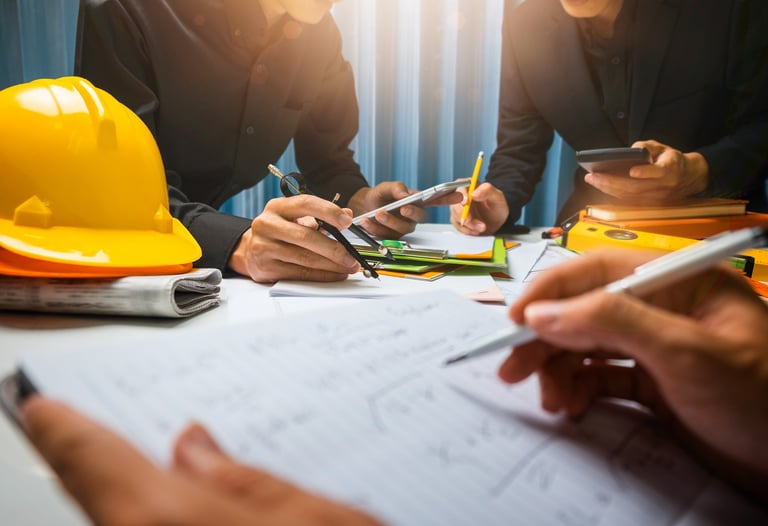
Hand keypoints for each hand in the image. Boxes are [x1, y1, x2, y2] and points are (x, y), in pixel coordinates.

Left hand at [21, 396, 381, 525]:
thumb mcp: (320, 519)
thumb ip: (247, 481)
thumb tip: (195, 444)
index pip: (95, 464)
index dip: (66, 429)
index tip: (42, 403)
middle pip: (106, 501)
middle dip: (104, 461)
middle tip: (111, 426)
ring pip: (130, 521)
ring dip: (135, 492)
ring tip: (163, 461)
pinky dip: (162, 513)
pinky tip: (192, 502)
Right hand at [228, 194, 360, 282]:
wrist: (249, 250)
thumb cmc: (279, 232)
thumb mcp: (296, 217)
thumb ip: (320, 215)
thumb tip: (347, 213)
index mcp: (277, 207)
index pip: (305, 204)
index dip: (328, 211)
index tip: (347, 221)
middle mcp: (267, 224)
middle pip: (306, 237)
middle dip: (334, 248)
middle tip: (352, 255)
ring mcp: (263, 247)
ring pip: (305, 258)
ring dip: (332, 265)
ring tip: (348, 266)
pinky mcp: (265, 268)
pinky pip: (300, 274)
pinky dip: (322, 275)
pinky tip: (335, 274)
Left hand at [349, 182, 460, 237]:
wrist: (362, 206)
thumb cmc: (380, 195)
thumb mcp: (387, 187)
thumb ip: (397, 188)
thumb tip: (405, 194)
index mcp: (417, 202)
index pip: (436, 201)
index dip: (448, 199)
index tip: (459, 195)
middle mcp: (413, 217)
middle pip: (420, 218)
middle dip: (412, 213)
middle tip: (402, 207)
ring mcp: (402, 228)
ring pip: (401, 228)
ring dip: (389, 221)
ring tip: (377, 212)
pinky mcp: (390, 237)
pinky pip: (385, 234)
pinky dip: (374, 227)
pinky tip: (366, 220)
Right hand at [449, 182, 508, 234]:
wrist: (497, 221)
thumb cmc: (497, 206)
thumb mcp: (497, 197)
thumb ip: (487, 191)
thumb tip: (474, 193)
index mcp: (470, 186)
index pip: (460, 186)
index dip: (460, 194)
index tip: (465, 203)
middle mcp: (462, 196)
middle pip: (454, 203)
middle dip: (462, 214)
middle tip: (470, 220)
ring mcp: (459, 209)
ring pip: (456, 216)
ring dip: (468, 224)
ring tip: (482, 227)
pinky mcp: (459, 219)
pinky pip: (458, 226)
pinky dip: (467, 230)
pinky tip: (477, 230)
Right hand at [499, 250, 767, 498]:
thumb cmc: (761, 399)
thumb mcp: (685, 353)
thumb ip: (611, 322)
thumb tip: (541, 311)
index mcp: (679, 281)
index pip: (600, 270)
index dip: (551, 292)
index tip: (514, 321)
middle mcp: (663, 307)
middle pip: (586, 310)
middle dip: (547, 339)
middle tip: (512, 369)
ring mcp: (658, 346)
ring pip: (588, 346)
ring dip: (560, 370)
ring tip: (552, 401)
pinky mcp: (654, 383)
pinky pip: (602, 377)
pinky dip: (581, 390)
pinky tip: (573, 406)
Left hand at [584, 140, 708, 203]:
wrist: (689, 177)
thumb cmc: (672, 161)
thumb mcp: (664, 148)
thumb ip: (648, 146)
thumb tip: (632, 150)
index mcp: (671, 170)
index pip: (659, 172)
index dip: (646, 172)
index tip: (633, 171)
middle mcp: (663, 186)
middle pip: (635, 187)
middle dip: (612, 182)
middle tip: (593, 176)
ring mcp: (656, 198)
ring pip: (629, 196)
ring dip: (608, 189)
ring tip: (592, 180)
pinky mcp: (649, 205)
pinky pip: (628, 201)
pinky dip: (613, 194)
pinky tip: (600, 186)